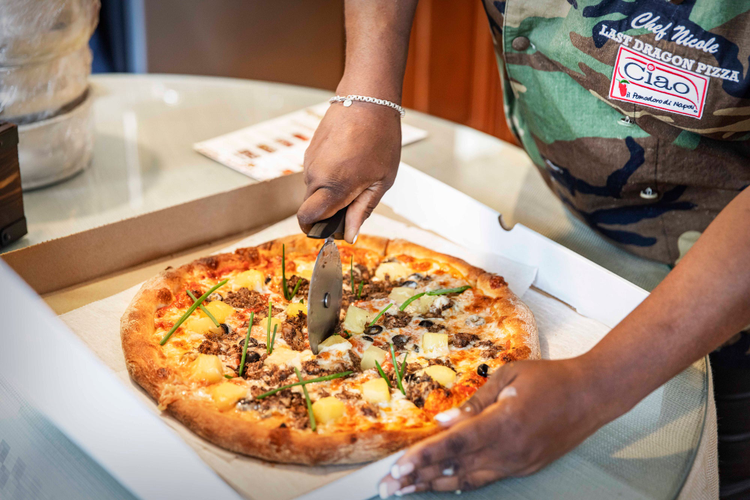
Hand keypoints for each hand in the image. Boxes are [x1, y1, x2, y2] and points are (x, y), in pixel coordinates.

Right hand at [297, 101, 401, 242]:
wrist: (367, 98)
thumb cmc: (380, 139)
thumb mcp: (381, 181)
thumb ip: (362, 210)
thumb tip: (349, 235)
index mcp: (332, 187)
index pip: (307, 219)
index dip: (316, 229)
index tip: (333, 229)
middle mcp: (314, 176)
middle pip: (311, 207)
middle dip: (328, 210)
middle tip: (356, 197)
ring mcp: (310, 161)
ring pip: (314, 189)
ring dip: (330, 190)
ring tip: (357, 172)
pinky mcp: (310, 150)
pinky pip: (316, 173)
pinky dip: (329, 174)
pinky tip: (349, 160)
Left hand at [378, 359, 615, 496]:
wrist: (592, 395)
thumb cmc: (550, 378)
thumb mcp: (508, 377)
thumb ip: (473, 403)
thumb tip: (443, 422)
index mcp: (504, 423)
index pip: (455, 445)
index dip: (423, 457)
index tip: (398, 467)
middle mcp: (510, 450)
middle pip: (456, 468)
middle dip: (419, 478)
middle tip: (389, 487)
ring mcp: (519, 463)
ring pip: (469, 480)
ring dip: (435, 485)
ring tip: (408, 490)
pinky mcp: (525, 468)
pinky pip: (486, 479)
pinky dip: (461, 482)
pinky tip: (442, 483)